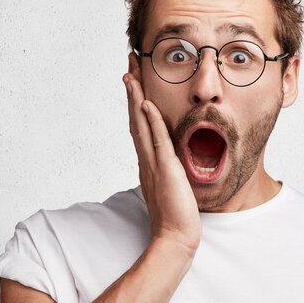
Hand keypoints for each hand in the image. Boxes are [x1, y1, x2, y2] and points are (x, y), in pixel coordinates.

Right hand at [124, 73, 201, 252]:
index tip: (134, 79)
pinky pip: (157, 141)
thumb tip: (166, 157)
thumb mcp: (170, 183)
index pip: (139, 124)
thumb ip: (166, 168)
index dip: (135, 100)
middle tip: (128, 65)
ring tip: (130, 75)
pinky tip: (146, 104)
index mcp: (148, 161)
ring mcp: (153, 164)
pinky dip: (151, 122)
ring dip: (136, 98)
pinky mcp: (165, 170)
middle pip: (135, 118)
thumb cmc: (175, 213)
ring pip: (141, 125)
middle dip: (132, 90)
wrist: (176, 237)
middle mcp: (146, 159)